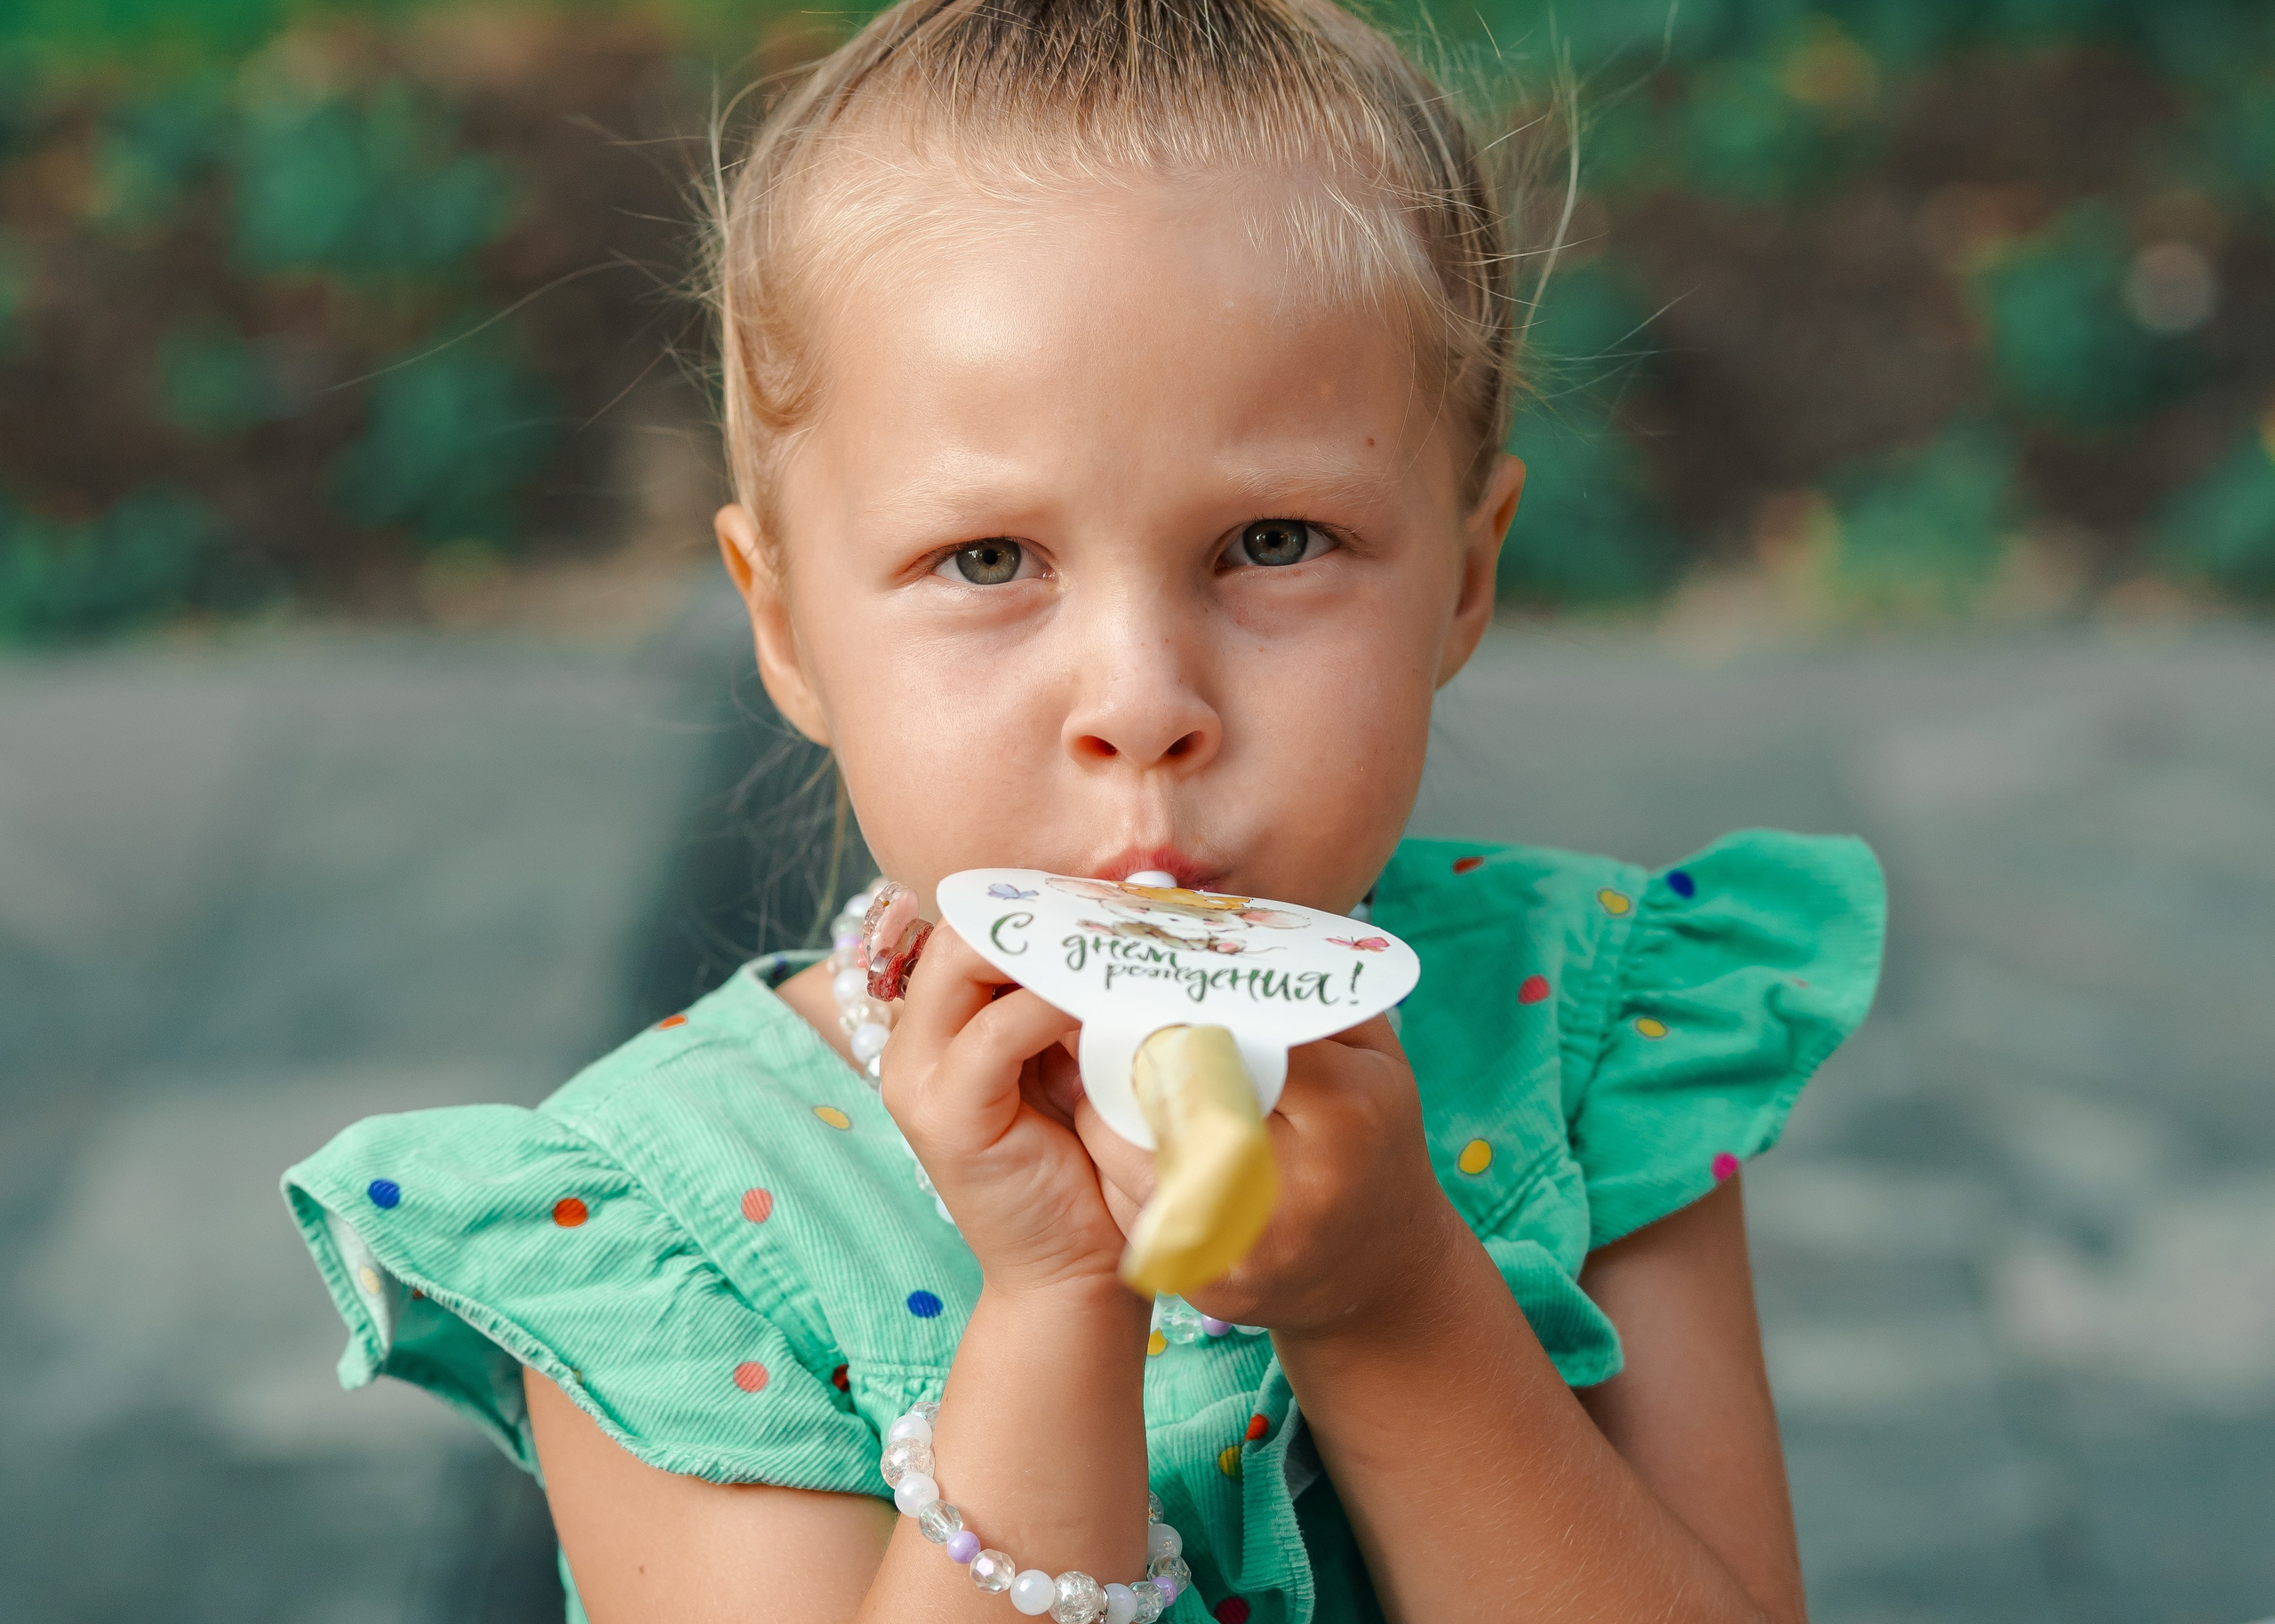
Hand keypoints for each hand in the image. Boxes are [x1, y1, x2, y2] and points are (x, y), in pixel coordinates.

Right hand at [882, 924, 1137, 1297]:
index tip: (1111, 898)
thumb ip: (1072, 1001)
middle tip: (1116, 913)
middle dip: (1040, 915)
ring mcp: (919, 1080)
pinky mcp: (946, 1116)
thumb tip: (1120, 920)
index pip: (972, 927)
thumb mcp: (1077, 1063)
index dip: (1037, 904)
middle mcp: (915, 1045)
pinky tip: (1102, 1007)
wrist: (1077, 1276)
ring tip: (1115, 948)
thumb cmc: (1090, 1169)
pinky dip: (1052, 1007)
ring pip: (965, 962)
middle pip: (960, 930)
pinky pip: (996, 1032)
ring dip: (1048, 949)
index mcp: (942, 1028)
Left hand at [1074, 1014, 1470, 1339]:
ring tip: (1089, 1073)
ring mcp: (1240, 1245)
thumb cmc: (1376, 1139)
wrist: (1381, 1270)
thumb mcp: (1374, 1055)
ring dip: (1102, 1109)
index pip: (1234, 1036)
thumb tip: (1218, 938)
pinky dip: (1114, 1165)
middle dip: (1126, 1055)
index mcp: (1343, 1113)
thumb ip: (1304, 996)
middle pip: (1164, 1095)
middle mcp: (1290, 1188)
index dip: (1176, 1007)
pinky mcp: (1200, 1281)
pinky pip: (1126, 1203)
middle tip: (1088, 1017)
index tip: (1137, 979)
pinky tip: (1117, 1136)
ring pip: (1125, 1152)